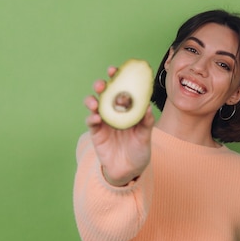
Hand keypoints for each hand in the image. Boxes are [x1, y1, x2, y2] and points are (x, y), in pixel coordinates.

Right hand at [85, 66, 154, 185]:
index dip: (118, 77)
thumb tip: (148, 108)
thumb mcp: (145, 136)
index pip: (121, 88)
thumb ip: (146, 122)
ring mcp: (103, 120)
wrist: (130, 170)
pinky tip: (97, 118)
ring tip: (95, 102)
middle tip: (102, 84)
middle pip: (104, 93)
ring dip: (92, 100)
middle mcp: (114, 111)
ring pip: (93, 104)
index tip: (115, 70)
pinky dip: (92, 118)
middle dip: (101, 85)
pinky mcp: (96, 132)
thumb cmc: (139, 150)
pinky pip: (91, 122)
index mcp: (127, 108)